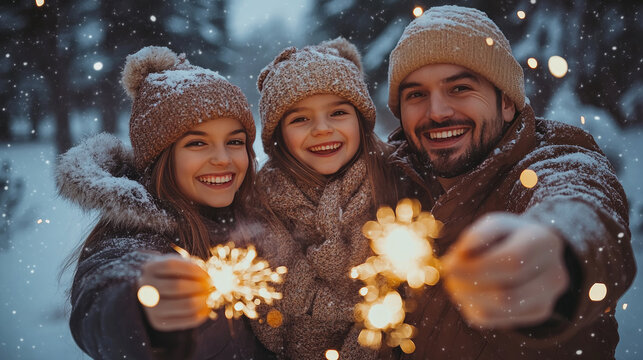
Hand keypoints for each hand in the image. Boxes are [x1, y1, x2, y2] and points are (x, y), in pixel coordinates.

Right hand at [138, 255, 210, 330]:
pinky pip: (186, 320)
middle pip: (177, 286)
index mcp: (149, 268)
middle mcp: (146, 288)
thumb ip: (192, 267)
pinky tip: (206, 308)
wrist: (156, 292)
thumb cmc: (172, 274)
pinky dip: (201, 315)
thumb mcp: (179, 264)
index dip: (193, 270)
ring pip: (183, 305)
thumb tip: (209, 279)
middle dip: (199, 286)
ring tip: (208, 297)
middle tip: (211, 287)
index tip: (206, 274)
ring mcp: (150, 307)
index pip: (171, 266)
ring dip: (202, 301)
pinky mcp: (158, 322)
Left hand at [441, 213, 568, 328]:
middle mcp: (555, 274)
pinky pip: (496, 320)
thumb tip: (461, 256)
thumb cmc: (506, 236)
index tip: (449, 265)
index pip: (513, 261)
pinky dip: (472, 308)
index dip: (476, 267)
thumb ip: (476, 235)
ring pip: (502, 309)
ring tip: (453, 284)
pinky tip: (465, 294)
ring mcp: (548, 298)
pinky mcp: (536, 313)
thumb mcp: (493, 224)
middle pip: (507, 292)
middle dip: (469, 286)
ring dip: (468, 299)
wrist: (532, 252)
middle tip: (448, 278)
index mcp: (546, 242)